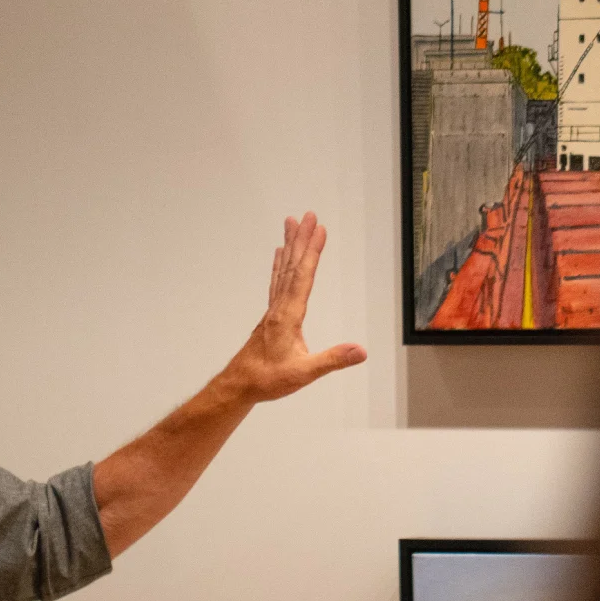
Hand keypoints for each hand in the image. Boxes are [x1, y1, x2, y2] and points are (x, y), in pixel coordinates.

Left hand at [216, 212, 366, 404]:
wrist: (239, 385)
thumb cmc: (267, 379)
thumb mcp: (303, 373)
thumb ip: (332, 360)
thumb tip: (360, 351)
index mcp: (288, 316)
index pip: (303, 277)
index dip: (312, 252)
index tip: (320, 230)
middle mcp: (279, 308)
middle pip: (292, 266)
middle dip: (302, 240)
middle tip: (308, 215)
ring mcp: (273, 311)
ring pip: (283, 271)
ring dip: (290, 247)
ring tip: (292, 224)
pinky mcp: (271, 317)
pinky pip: (276, 283)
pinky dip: (280, 266)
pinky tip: (279, 256)